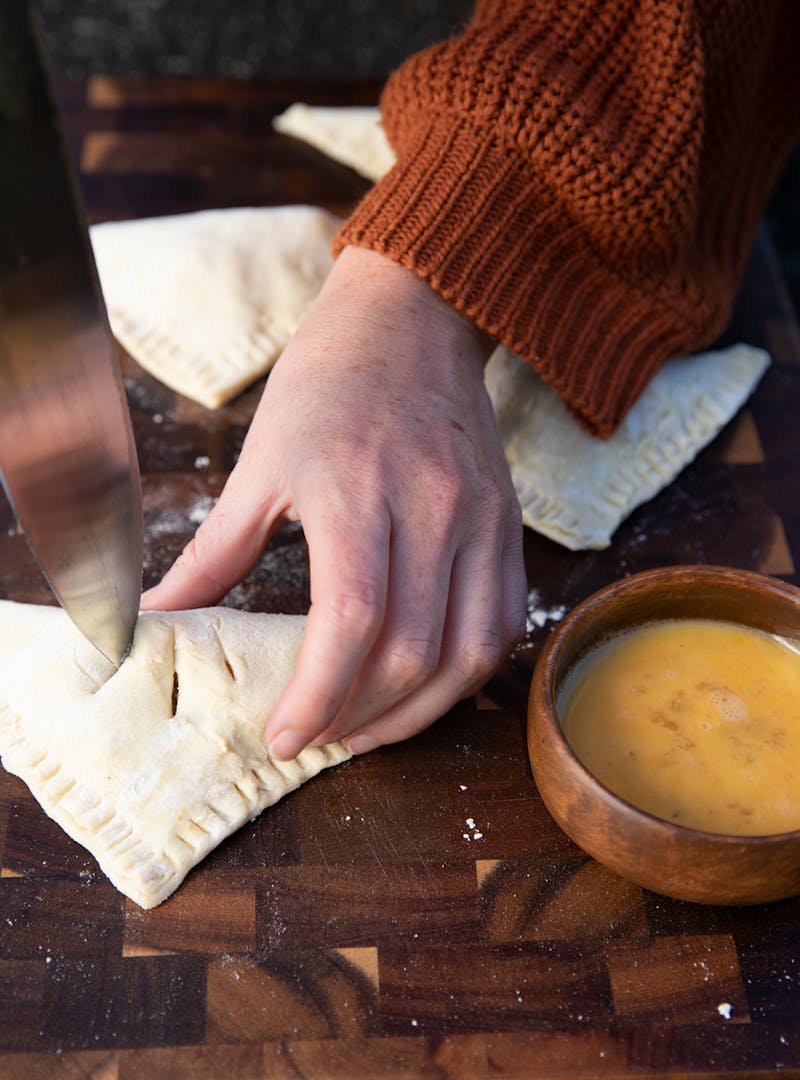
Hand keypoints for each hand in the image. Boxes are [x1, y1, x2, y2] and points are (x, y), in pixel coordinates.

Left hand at [142, 247, 526, 757]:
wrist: (411, 321)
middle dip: (360, 717)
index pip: (350, 622)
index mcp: (355, 489)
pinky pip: (502, 622)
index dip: (317, 696)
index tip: (284, 735)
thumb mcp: (259, 463)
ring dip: (419, 712)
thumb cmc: (326, 384)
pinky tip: (423, 684)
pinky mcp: (508, 525)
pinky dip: (465, 672)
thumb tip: (159, 619)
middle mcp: (432, 507)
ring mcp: (481, 518)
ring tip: (369, 728)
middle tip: (318, 734)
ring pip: (468, 654)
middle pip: (412, 652)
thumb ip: (213, 554)